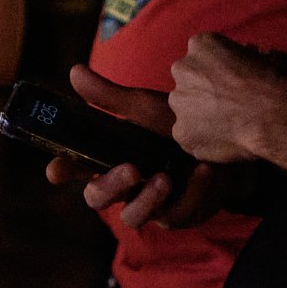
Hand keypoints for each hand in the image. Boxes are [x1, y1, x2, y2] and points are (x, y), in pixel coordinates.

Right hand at [41, 65, 224, 229]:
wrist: (230, 146)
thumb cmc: (179, 127)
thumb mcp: (145, 109)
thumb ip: (110, 98)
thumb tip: (74, 70)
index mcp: (111, 158)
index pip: (76, 167)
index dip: (63, 169)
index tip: (56, 170)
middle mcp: (125, 185)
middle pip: (98, 198)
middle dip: (110, 186)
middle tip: (131, 169)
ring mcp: (150, 204)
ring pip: (132, 216)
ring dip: (148, 200)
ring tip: (166, 178)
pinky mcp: (179, 215)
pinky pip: (177, 214)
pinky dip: (193, 192)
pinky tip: (204, 170)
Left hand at [170, 33, 286, 171]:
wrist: (271, 115)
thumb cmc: (270, 81)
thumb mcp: (258, 53)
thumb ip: (241, 55)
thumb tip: (245, 59)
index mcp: (200, 44)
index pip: (202, 54)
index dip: (216, 68)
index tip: (229, 79)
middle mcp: (182, 69)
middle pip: (188, 79)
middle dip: (202, 88)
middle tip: (226, 101)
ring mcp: (178, 101)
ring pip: (185, 106)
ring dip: (199, 112)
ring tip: (226, 123)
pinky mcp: (180, 132)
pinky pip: (189, 134)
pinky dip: (202, 137)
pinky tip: (222, 139)